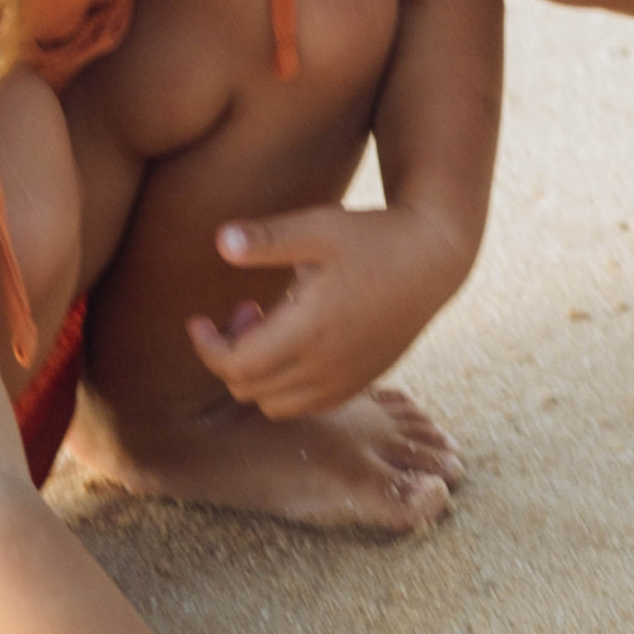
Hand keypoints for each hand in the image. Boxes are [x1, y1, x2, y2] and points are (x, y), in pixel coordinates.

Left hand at [190, 203, 464, 420]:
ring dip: (257, 376)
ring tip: (268, 328)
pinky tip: (297, 345)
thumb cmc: (376, 236)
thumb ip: (267, 239)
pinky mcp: (363, 380)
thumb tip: (220, 241)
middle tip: (243, 310)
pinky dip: (287, 388)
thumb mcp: (319, 227)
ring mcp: (347, 378)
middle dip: (229, 356)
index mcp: (309, 330)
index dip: (207, 347)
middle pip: (249, 390)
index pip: (236, 366)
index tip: (197, 321)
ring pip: (277, 406)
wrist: (436, 257)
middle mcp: (326, 365)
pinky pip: (309, 406)